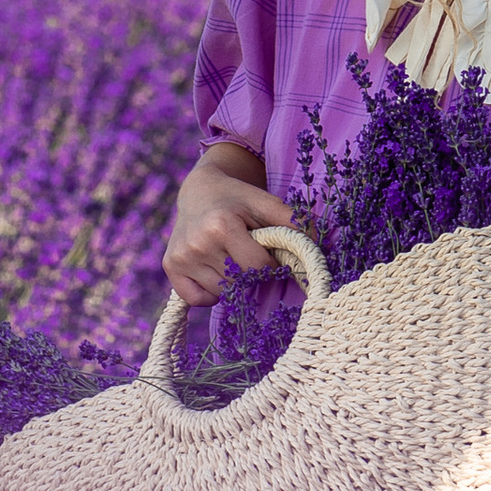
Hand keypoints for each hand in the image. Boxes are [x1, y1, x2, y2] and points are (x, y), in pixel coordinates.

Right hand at [163, 157, 290, 305]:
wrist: (199, 191)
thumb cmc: (238, 198)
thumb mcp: (267, 203)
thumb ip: (295, 223)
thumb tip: (320, 246)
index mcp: (222, 225)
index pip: (257, 267)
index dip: (269, 264)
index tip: (266, 251)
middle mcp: (198, 243)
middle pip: (239, 281)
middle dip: (250, 272)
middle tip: (246, 251)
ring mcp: (181, 257)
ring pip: (221, 292)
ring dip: (232, 281)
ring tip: (228, 256)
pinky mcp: (170, 267)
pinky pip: (199, 299)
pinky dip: (210, 293)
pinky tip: (214, 270)